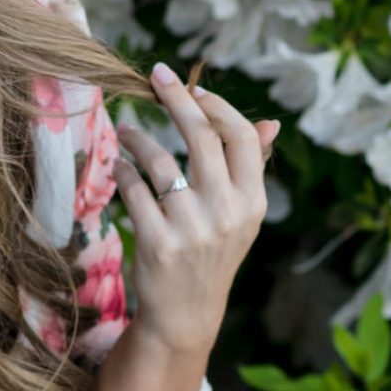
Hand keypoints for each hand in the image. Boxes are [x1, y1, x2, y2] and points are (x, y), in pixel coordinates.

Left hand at [113, 63, 275, 360]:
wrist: (186, 314)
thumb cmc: (211, 255)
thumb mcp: (241, 216)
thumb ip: (251, 169)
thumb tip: (271, 123)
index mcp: (252, 201)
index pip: (242, 137)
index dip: (216, 106)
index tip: (193, 89)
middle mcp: (227, 212)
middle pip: (202, 138)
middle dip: (176, 100)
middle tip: (156, 76)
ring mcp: (192, 229)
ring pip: (161, 163)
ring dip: (139, 139)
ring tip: (125, 131)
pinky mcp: (158, 244)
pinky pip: (134, 193)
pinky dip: (123, 173)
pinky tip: (118, 167)